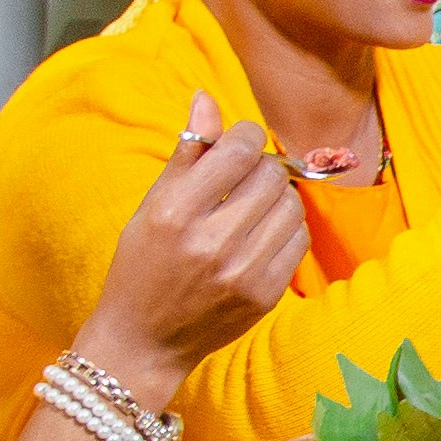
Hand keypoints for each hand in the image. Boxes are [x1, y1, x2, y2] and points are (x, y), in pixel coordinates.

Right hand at [80, 95, 307, 381]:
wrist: (145, 341)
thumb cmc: (142, 266)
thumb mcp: (151, 205)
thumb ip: (186, 153)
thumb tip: (206, 99)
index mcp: (176, 212)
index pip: (238, 149)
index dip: (244, 136)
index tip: (236, 144)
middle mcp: (211, 242)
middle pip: (270, 173)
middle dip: (260, 166)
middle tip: (242, 177)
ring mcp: (243, 272)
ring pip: (291, 203)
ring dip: (276, 196)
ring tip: (251, 205)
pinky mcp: (266, 295)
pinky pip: (298, 239)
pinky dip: (285, 227)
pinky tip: (261, 233)